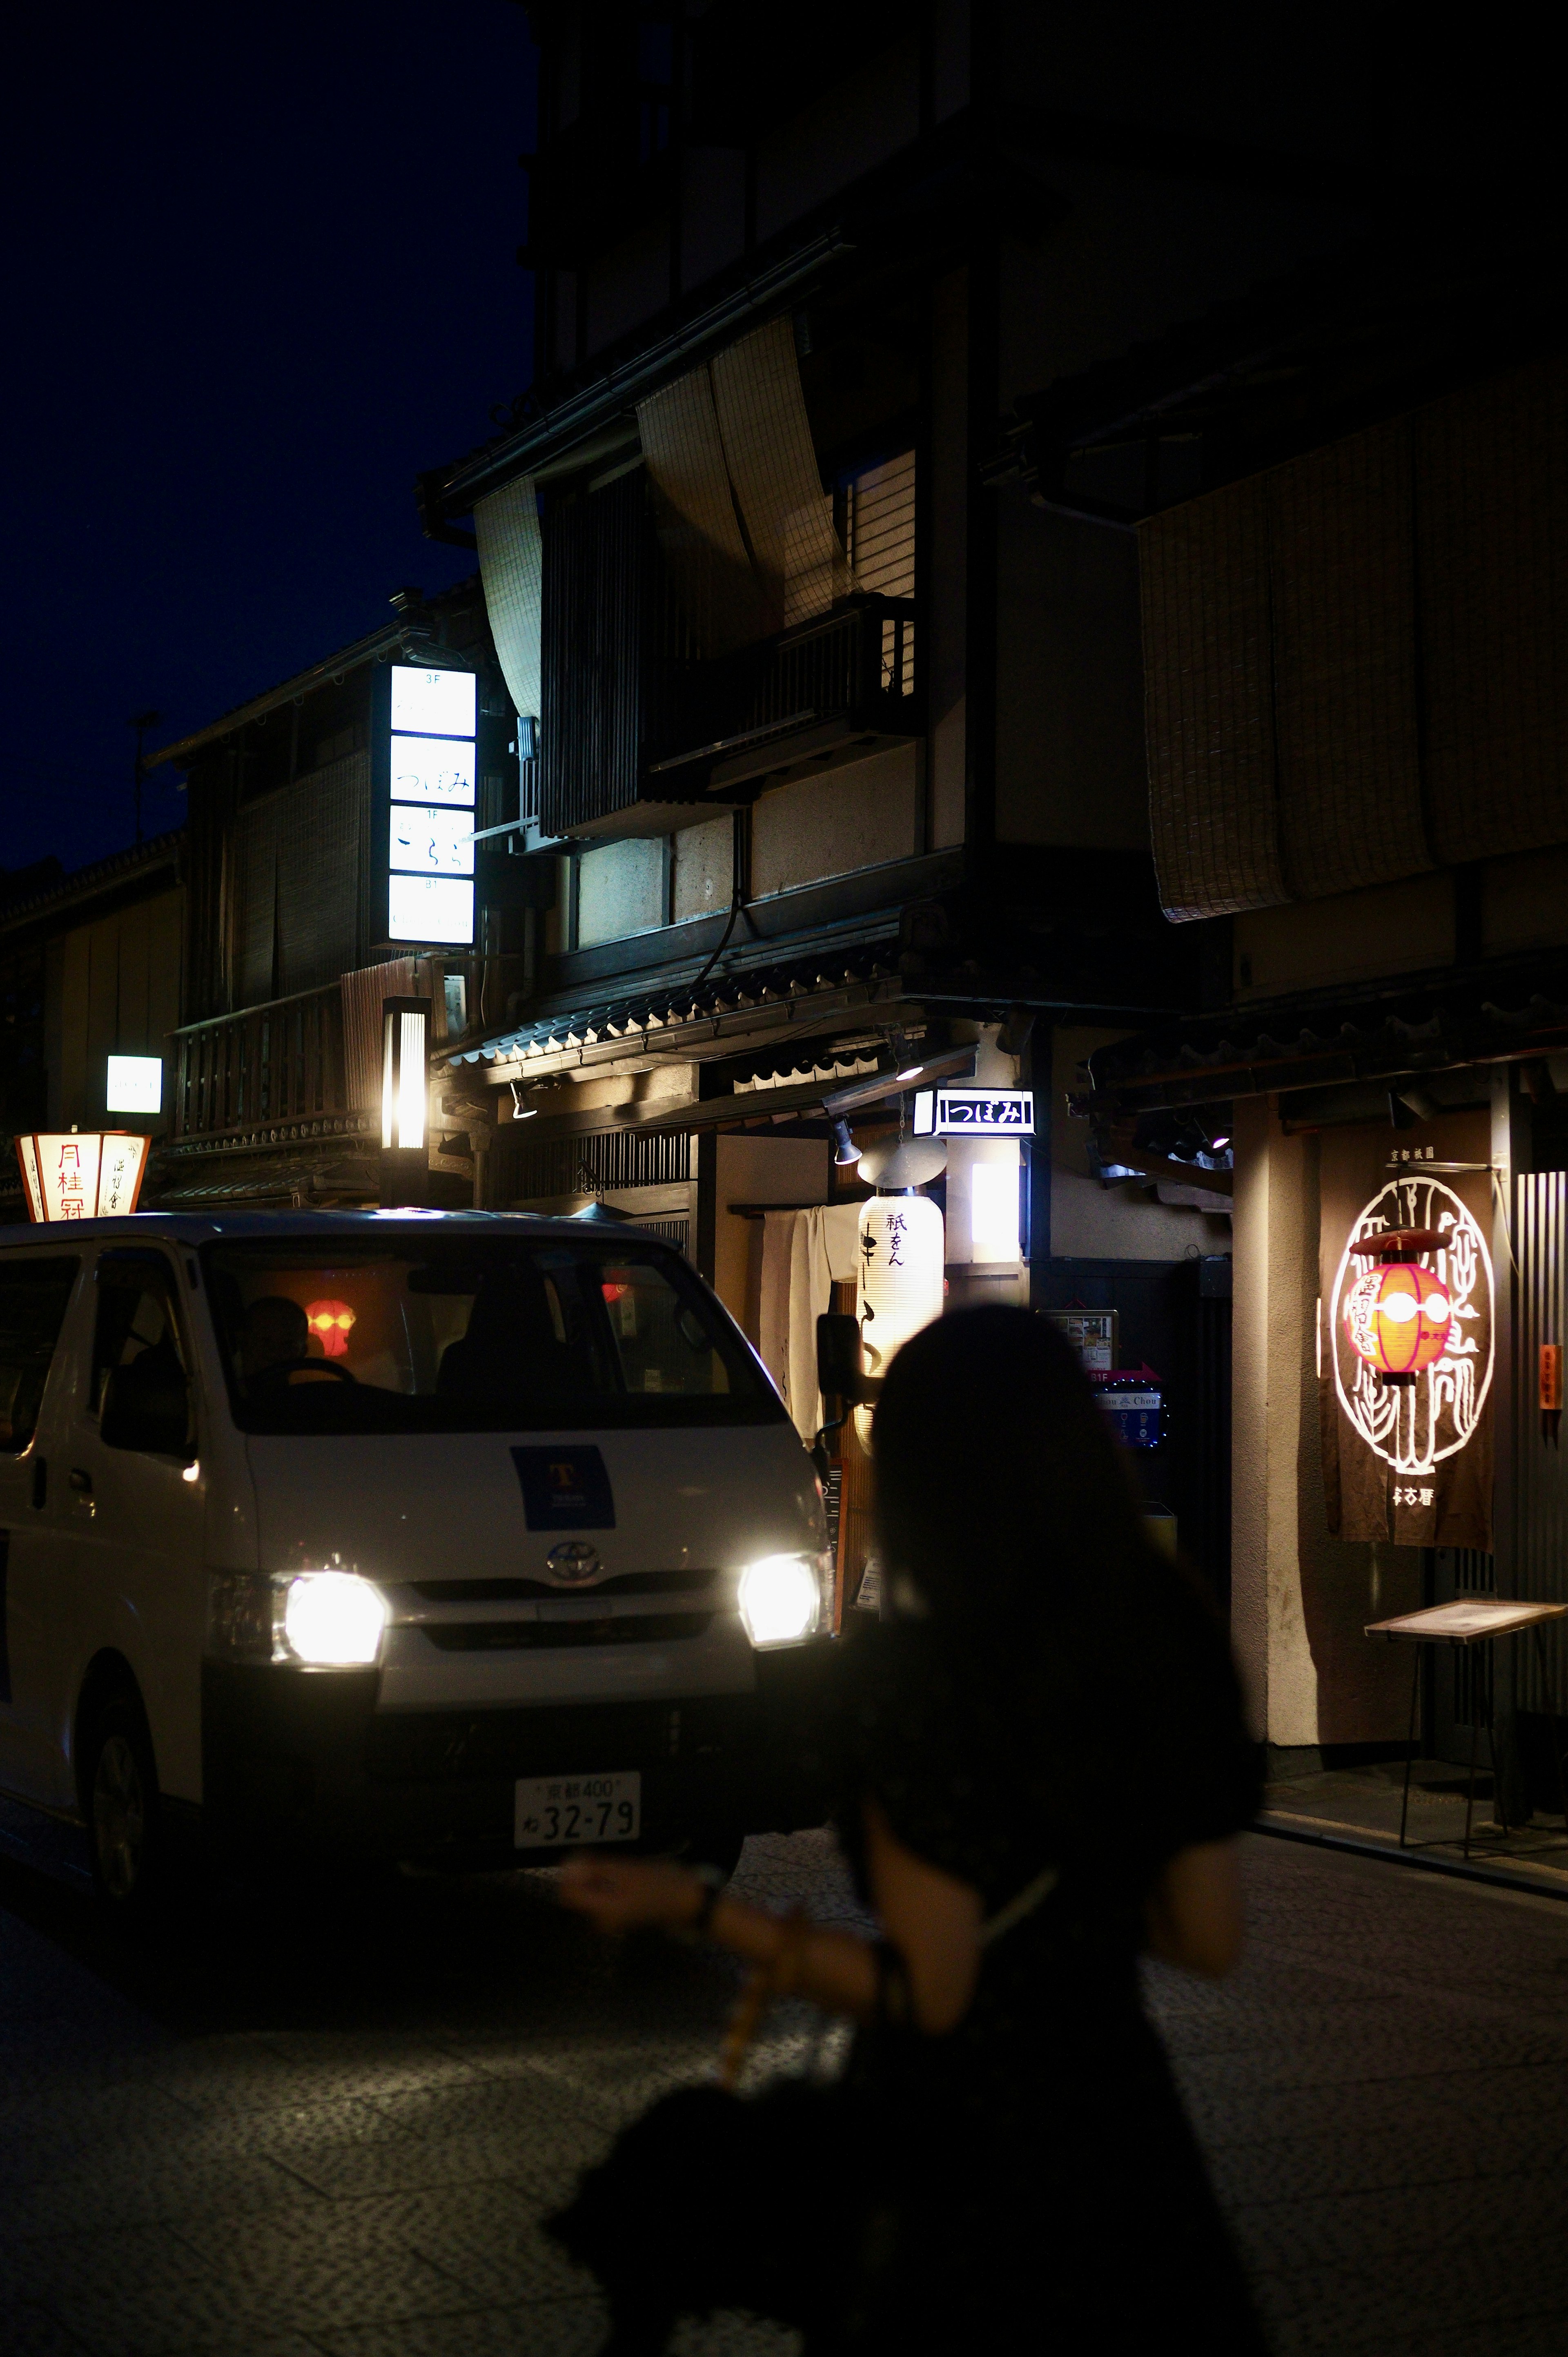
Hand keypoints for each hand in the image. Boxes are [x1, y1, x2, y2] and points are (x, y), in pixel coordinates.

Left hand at [557, 1853, 704, 1936]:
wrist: (685, 1901)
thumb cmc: (659, 1883)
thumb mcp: (625, 1871)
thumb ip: (593, 1870)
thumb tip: (566, 1867)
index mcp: (602, 1912)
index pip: (567, 1894)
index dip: (571, 1873)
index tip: (586, 1859)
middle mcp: (601, 1922)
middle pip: (578, 1893)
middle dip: (589, 1875)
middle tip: (612, 1865)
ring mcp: (609, 1922)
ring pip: (590, 1894)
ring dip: (599, 1879)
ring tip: (623, 1872)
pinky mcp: (616, 1916)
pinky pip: (601, 1898)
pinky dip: (607, 1885)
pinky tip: (624, 1879)